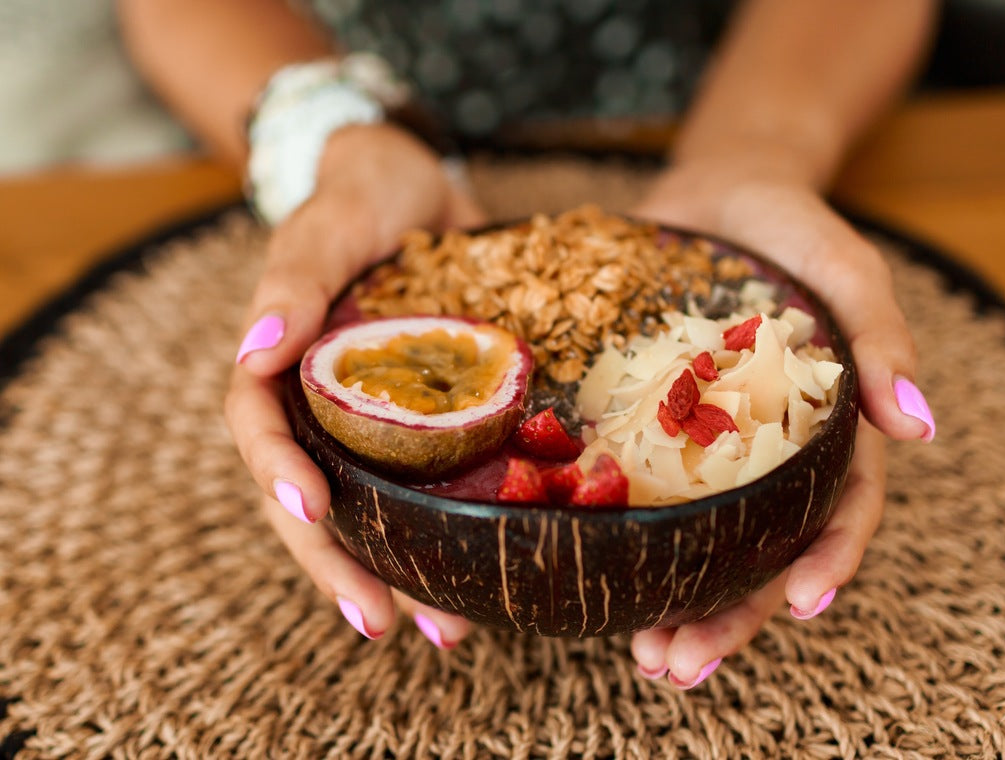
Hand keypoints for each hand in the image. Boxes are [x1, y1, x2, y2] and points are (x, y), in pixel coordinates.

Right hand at [225, 123, 486, 646]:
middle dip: (341, 565)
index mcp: (282, 368)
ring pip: (375, 509)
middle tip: (383, 622)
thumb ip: (294, 280)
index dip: (280, 478)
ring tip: (444, 630)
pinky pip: (436, 484)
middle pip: (315, 500)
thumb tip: (253, 351)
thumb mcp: (330, 224)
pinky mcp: (434, 422)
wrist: (421, 183)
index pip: (261, 433)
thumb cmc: (363, 194)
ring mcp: (378, 421)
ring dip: (401, 573)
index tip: (315, 514)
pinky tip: (490, 573)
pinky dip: (454, 531)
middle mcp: (324, 408)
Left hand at [626, 159, 933, 686]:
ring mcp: (703, 443)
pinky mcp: (644, 425)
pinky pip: (633, 489)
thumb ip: (879, 338)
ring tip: (645, 655)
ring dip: (676, 602)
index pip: (839, 510)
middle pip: (761, 550)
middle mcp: (764, 450)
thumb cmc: (792, 223)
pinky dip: (620, 538)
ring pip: (697, 540)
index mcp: (823, 428)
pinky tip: (589, 572)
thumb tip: (918, 428)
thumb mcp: (844, 266)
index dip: (828, 561)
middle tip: (683, 665)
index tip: (801, 607)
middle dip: (733, 615)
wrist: (713, 188)